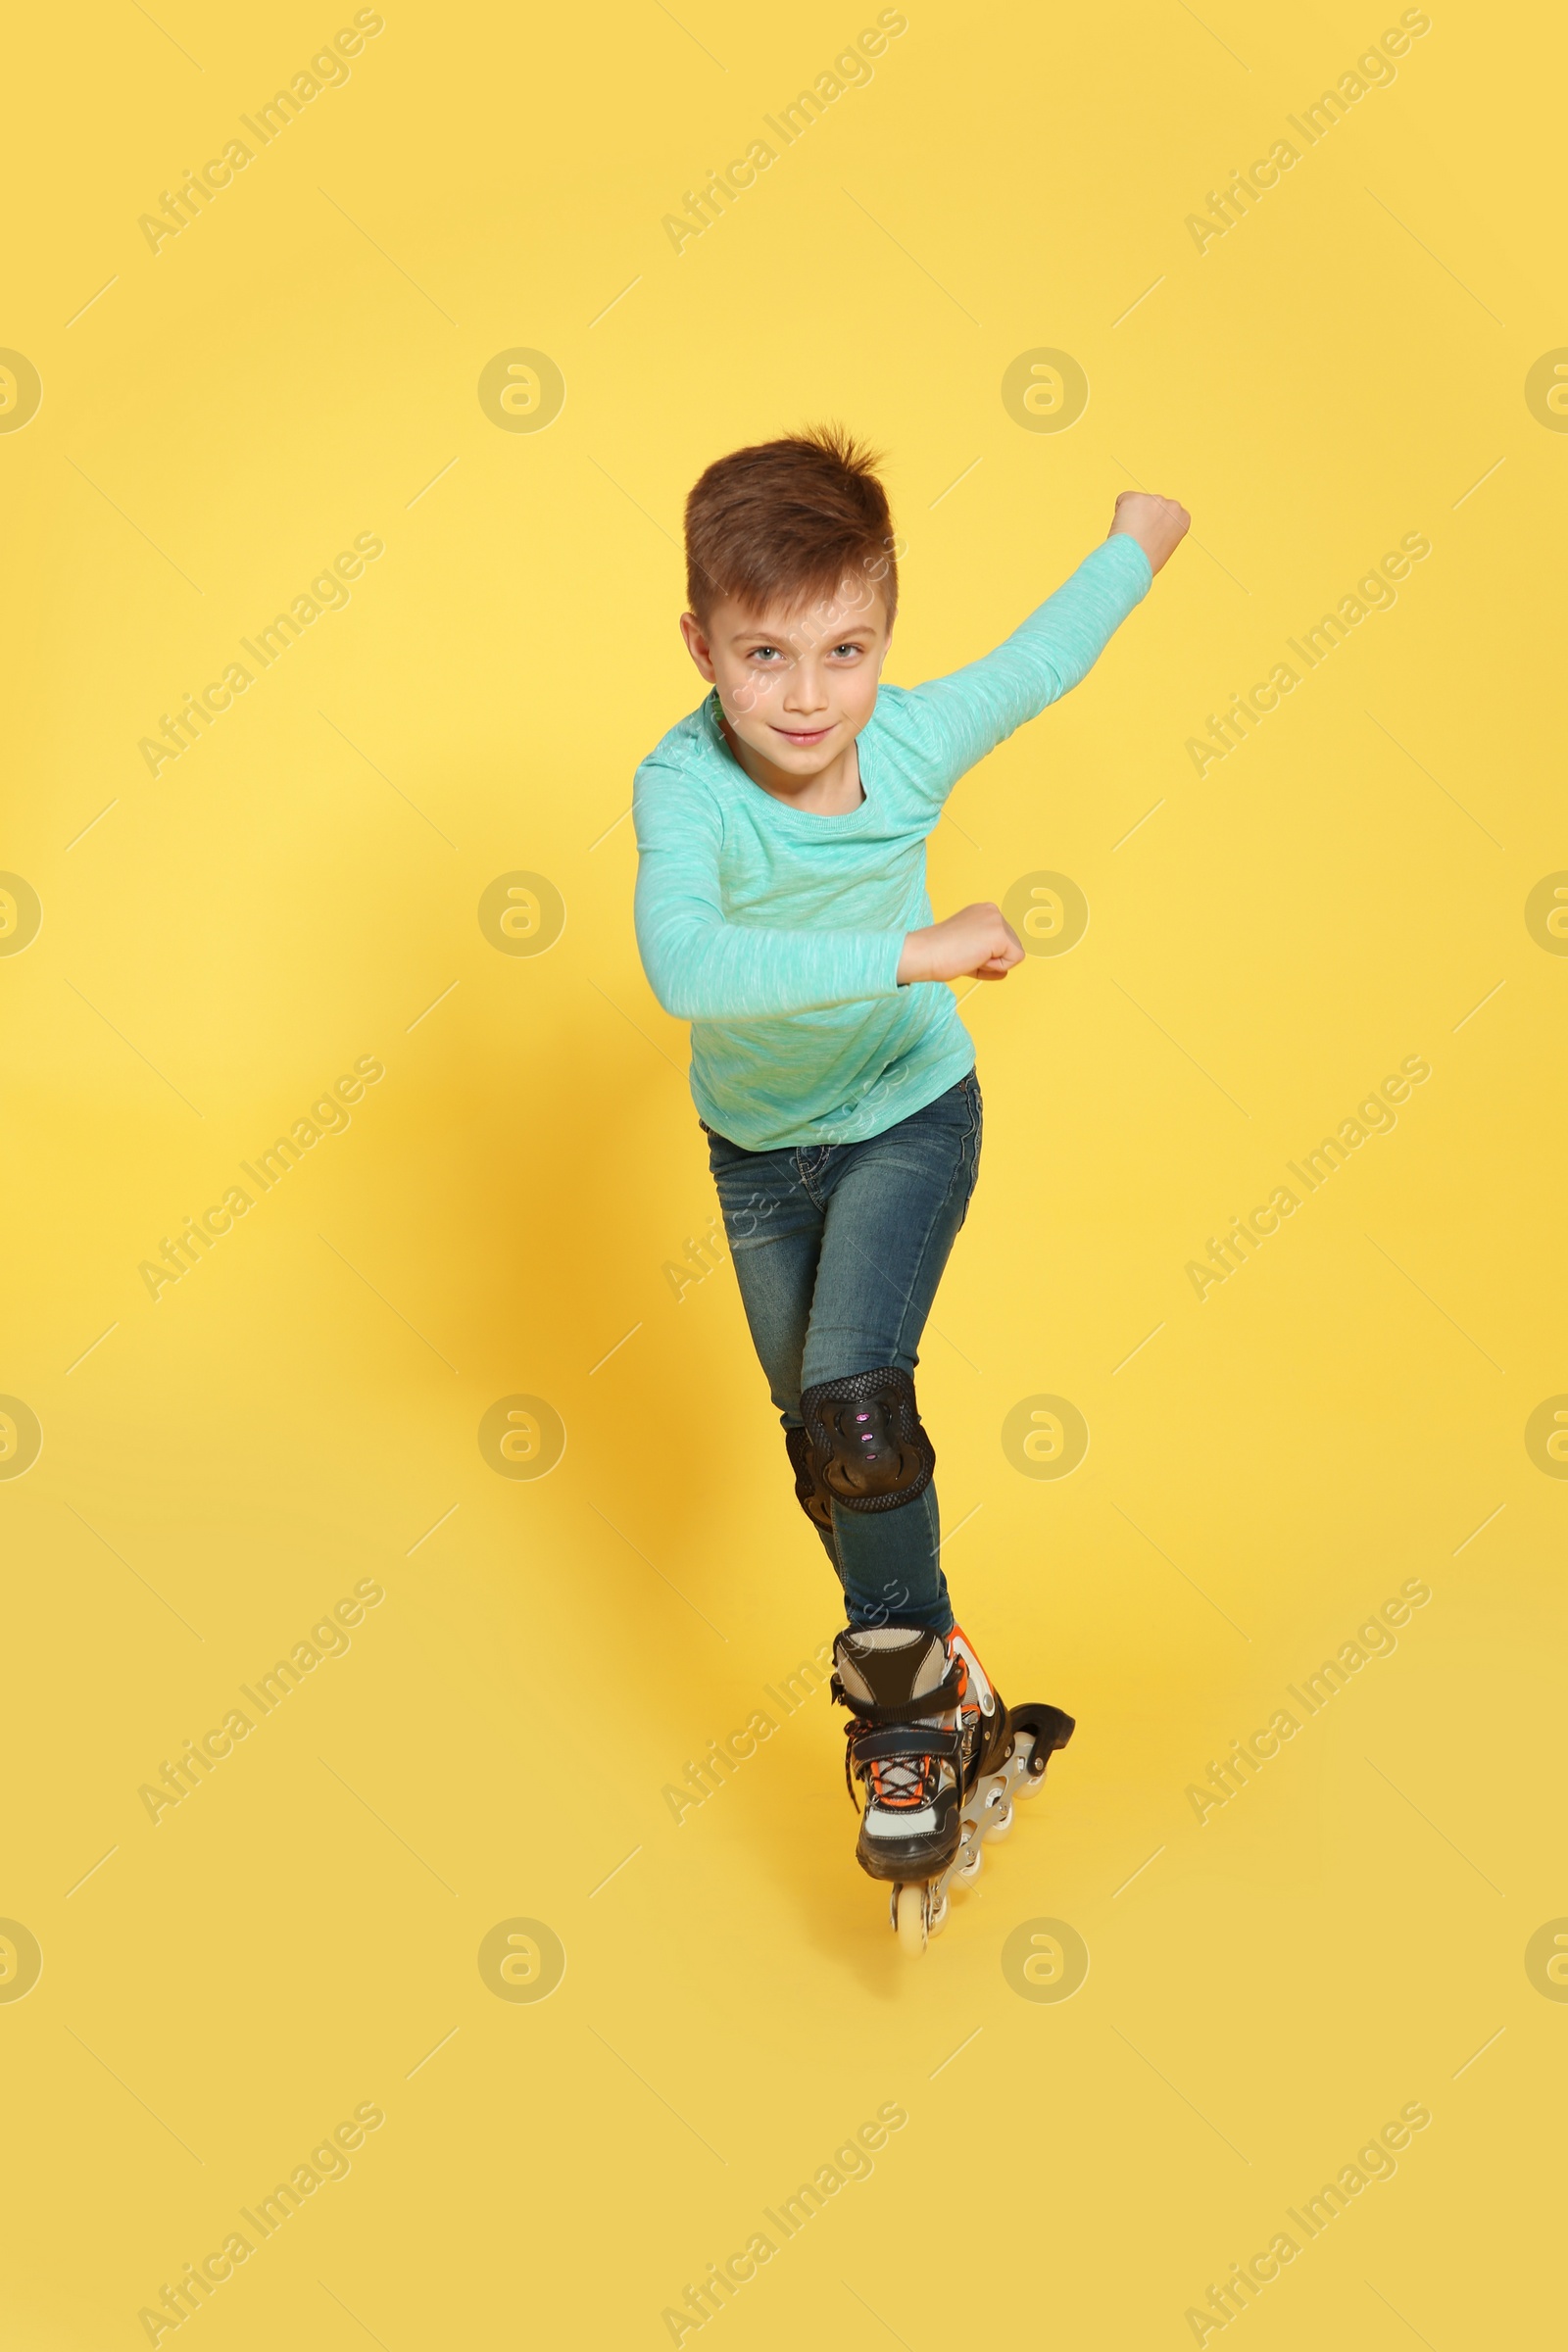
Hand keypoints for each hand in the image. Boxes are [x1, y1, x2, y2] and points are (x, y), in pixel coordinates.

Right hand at [898, 902, 1023, 985]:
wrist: (925, 953)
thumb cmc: (938, 953)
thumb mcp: (966, 947)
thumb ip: (986, 954)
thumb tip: (1004, 971)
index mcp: (983, 911)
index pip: (1002, 942)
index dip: (986, 956)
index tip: (964, 952)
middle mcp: (992, 911)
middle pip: (1011, 947)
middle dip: (992, 960)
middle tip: (965, 956)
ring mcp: (997, 921)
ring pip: (1014, 954)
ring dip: (993, 964)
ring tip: (969, 956)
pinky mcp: (1000, 934)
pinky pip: (1013, 961)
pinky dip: (995, 968)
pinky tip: (975, 958)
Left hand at [1108, 490, 1189, 576]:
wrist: (1133, 563)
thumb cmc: (1146, 561)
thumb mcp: (1165, 544)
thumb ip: (1163, 529)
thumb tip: (1150, 525)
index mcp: (1183, 517)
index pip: (1166, 512)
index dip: (1155, 526)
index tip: (1151, 539)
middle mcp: (1173, 505)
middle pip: (1152, 505)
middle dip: (1144, 518)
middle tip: (1140, 539)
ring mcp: (1155, 499)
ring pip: (1138, 503)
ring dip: (1131, 516)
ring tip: (1132, 536)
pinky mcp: (1136, 498)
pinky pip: (1122, 501)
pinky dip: (1118, 514)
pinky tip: (1123, 529)